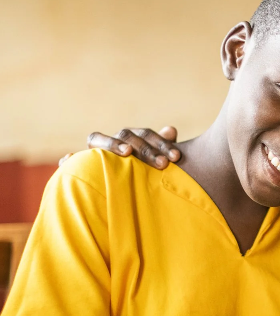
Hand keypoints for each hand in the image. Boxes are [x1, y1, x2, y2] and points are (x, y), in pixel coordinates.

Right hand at [59, 126, 180, 168]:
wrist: (130, 185)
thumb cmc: (149, 171)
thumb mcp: (160, 159)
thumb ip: (165, 146)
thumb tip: (171, 130)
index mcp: (133, 137)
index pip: (145, 134)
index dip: (161, 143)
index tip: (176, 157)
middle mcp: (114, 140)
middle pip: (126, 135)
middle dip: (146, 149)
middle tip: (163, 164)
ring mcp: (97, 150)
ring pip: (98, 139)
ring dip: (112, 143)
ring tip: (127, 152)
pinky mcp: (83, 165)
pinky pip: (72, 160)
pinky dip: (68, 159)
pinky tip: (67, 160)